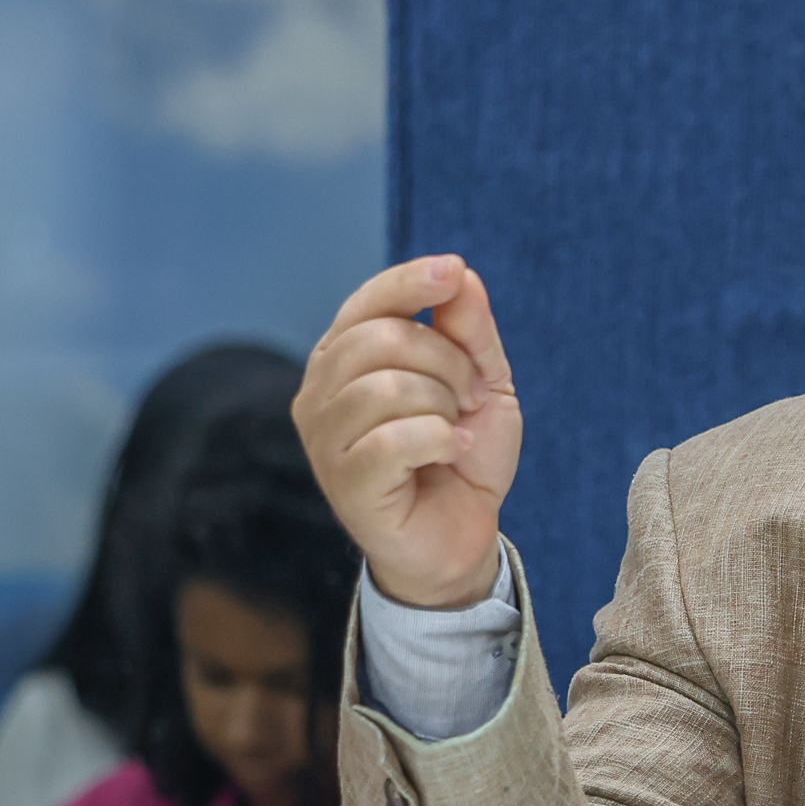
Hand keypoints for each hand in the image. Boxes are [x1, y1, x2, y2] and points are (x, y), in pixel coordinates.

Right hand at [294, 255, 521, 607]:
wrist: (463, 533)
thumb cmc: (463, 453)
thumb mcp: (483, 382)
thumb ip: (470, 330)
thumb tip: (458, 274)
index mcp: (347, 356)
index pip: (368, 301)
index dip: (411, 282)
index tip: (452, 272)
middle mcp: (321, 391)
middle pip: (383, 339)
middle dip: (448, 362)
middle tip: (468, 396)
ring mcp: (323, 439)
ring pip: (387, 388)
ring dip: (444, 405)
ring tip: (454, 429)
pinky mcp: (342, 483)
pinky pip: (394, 439)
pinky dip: (441, 441)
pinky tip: (450, 454)